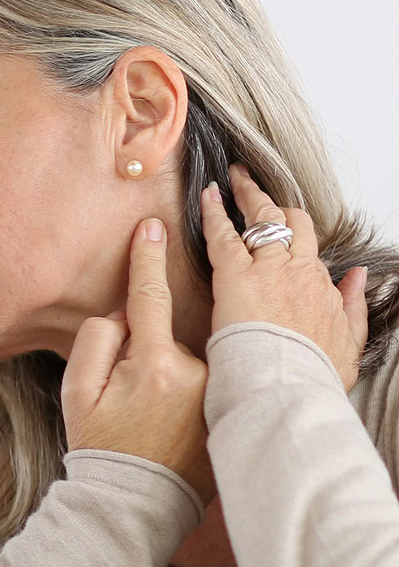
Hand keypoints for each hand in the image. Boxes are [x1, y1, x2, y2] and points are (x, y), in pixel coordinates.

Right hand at [61, 217, 214, 502]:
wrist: (137, 504)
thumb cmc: (103, 448)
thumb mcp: (76, 391)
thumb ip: (97, 339)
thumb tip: (123, 312)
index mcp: (155, 364)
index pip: (150, 297)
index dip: (147, 259)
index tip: (152, 227)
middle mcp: (198, 373)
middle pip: (174, 327)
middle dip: (152, 339)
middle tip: (130, 387)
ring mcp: (221, 391)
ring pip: (198, 351)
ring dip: (182, 361)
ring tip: (158, 404)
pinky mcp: (233, 406)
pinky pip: (219, 374)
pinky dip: (206, 379)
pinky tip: (187, 408)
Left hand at [202, 164, 368, 390]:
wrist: (289, 387)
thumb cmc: (312, 373)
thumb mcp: (349, 341)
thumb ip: (353, 306)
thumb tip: (358, 277)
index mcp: (321, 285)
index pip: (306, 248)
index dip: (293, 233)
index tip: (282, 225)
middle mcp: (298, 270)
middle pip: (288, 222)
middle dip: (271, 203)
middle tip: (252, 186)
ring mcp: (268, 269)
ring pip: (259, 219)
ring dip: (246, 195)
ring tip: (233, 179)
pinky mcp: (237, 276)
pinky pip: (224, 234)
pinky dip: (214, 212)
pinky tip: (206, 195)